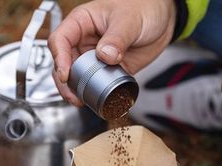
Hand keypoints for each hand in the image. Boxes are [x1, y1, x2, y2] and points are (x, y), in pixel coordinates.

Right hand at [48, 0, 175, 105]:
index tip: (66, 74)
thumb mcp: (129, 19)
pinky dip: (93, 93)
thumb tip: (105, 56)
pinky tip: (95, 99)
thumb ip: (117, 38)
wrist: (161, 20)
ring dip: (76, 91)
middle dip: (65, 82)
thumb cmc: (142, 7)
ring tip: (80, 101)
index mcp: (82, 22)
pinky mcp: (106, 71)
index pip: (60, 40)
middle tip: (72, 95)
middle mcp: (84, 41)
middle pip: (64, 63)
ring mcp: (94, 58)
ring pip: (76, 77)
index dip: (60, 58)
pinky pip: (95, 84)